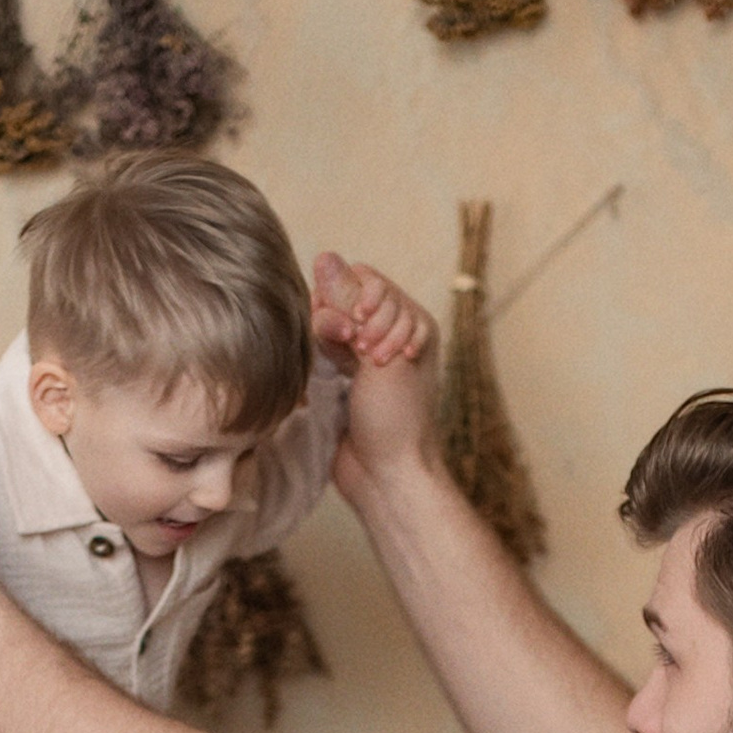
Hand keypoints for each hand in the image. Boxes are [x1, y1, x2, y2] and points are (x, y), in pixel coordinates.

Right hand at [313, 251, 437, 496]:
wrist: (387, 476)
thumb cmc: (396, 420)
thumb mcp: (380, 357)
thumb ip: (352, 306)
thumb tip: (324, 256)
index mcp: (414, 322)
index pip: (371, 282)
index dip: (359, 299)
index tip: (364, 337)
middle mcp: (390, 333)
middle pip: (346, 297)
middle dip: (340, 318)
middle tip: (352, 351)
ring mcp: (364, 355)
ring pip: (330, 321)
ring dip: (326, 336)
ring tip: (339, 365)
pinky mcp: (342, 377)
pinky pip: (321, 347)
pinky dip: (318, 353)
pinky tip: (322, 370)